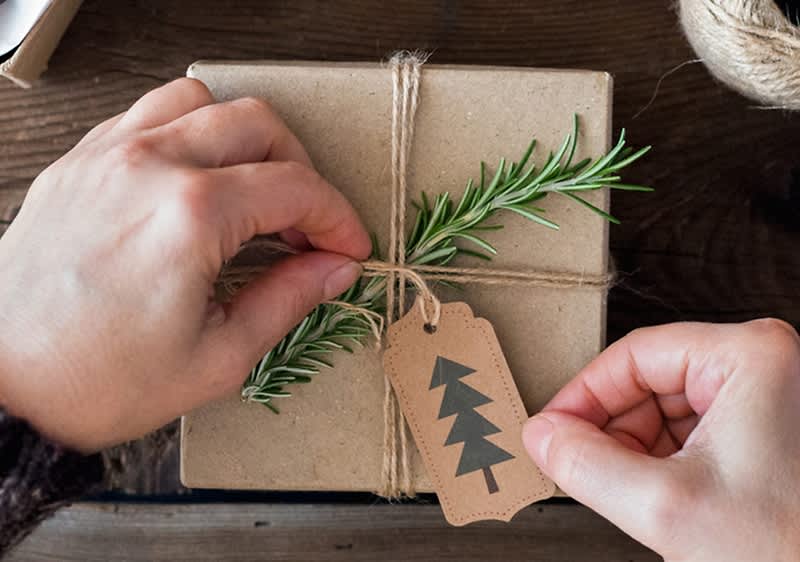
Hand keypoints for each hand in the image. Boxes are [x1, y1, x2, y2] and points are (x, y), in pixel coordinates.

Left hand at [0, 78, 370, 451]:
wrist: (1, 387)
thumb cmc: (95, 382)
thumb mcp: (217, 358)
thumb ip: (287, 299)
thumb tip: (333, 269)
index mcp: (190, 216)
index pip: (295, 187)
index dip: (337, 217)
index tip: (347, 246)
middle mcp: (148, 167)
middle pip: (257, 124)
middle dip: (301, 170)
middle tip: (306, 224)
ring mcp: (107, 156)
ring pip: (201, 102)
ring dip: (244, 138)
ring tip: (253, 188)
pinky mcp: (78, 162)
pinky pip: (147, 114)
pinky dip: (188, 134)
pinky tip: (196, 179)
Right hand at [523, 319, 799, 560]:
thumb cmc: (789, 549)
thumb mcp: (666, 506)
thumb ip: (586, 464)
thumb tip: (542, 435)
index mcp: (750, 357)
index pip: (634, 355)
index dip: (583, 395)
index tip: (552, 428)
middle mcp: (761, 367)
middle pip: (647, 382)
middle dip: (610, 430)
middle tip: (581, 466)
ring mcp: (764, 399)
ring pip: (663, 410)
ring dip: (632, 451)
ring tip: (630, 492)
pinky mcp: (761, 432)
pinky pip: (687, 434)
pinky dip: (659, 463)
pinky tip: (657, 495)